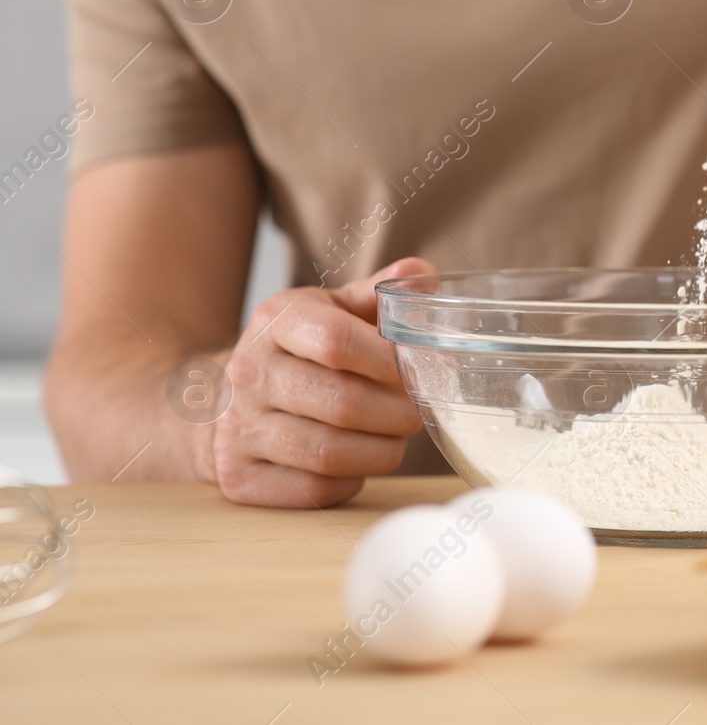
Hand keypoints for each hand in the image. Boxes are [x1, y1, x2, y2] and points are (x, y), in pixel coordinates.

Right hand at [211, 258, 433, 506]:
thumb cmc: (299, 352)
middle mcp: (249, 373)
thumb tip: (424, 276)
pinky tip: (359, 461)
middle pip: (342, 403)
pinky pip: (313, 490)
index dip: (389, 361)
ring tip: (397, 437)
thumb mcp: (332, 310)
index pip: (336, 341)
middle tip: (419, 412)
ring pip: (329, 453)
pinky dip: (352, 480)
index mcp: (276, 321)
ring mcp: (238, 429)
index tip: (420, 370)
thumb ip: (381, 293)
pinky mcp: (239, 477)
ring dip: (382, 450)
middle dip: (399, 413)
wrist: (222, 400)